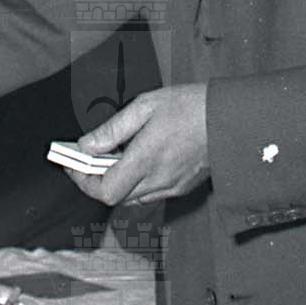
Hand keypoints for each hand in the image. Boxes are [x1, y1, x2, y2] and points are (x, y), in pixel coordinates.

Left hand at [73, 85, 209, 205]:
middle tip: (90, 157)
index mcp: (146, 159)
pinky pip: (150, 193)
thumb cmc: (190, 106)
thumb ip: (112, 129)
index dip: (83, 182)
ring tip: (115, 155)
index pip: (105, 190)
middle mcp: (158, 179)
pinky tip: (139, 159)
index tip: (74, 164)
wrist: (231, 118)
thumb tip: (87, 145)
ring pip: (131, 197)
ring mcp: (171, 186)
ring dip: (117, 182)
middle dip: (97, 180)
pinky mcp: (182, 187)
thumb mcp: (145, 106)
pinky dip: (136, 182)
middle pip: (115, 196)